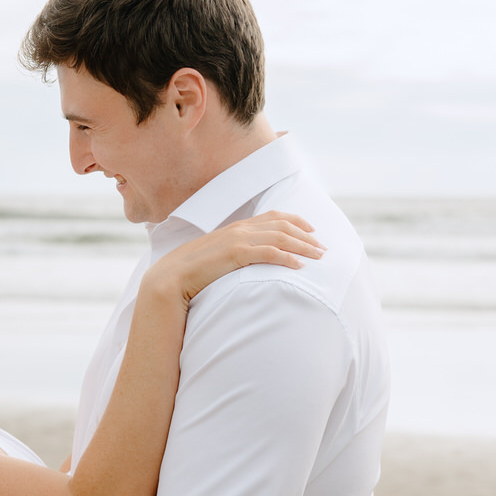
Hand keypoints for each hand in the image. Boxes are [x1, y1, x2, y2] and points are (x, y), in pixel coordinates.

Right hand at [146, 212, 324, 304]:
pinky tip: (299, 266)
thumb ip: (236, 253)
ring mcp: (237, 240)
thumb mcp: (219, 257)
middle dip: (307, 236)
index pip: (273, 217)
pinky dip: (287, 257)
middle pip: (282, 226)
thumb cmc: (194, 272)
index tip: (313, 230)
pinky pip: (268, 253)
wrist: (171, 277)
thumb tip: (251, 261)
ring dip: (303, 246)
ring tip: (319, 257)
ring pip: (280, 238)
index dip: (296, 221)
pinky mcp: (235, 254)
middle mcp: (239, 229)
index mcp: (236, 227)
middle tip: (324, 248)